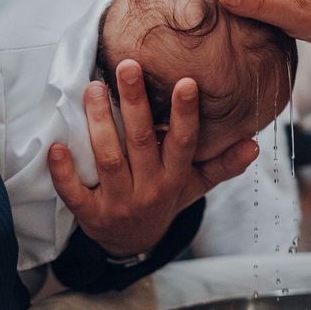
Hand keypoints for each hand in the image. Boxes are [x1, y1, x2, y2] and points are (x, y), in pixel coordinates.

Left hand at [47, 60, 257, 256]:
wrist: (133, 242)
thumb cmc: (165, 201)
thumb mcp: (196, 185)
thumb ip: (223, 164)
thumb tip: (254, 144)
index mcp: (175, 177)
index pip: (184, 143)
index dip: (186, 114)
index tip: (186, 82)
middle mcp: (150, 188)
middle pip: (142, 142)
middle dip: (135, 104)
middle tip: (127, 66)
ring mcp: (119, 202)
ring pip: (109, 159)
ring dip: (100, 123)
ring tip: (93, 89)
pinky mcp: (91, 213)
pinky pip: (75, 192)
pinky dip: (64, 171)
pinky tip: (56, 146)